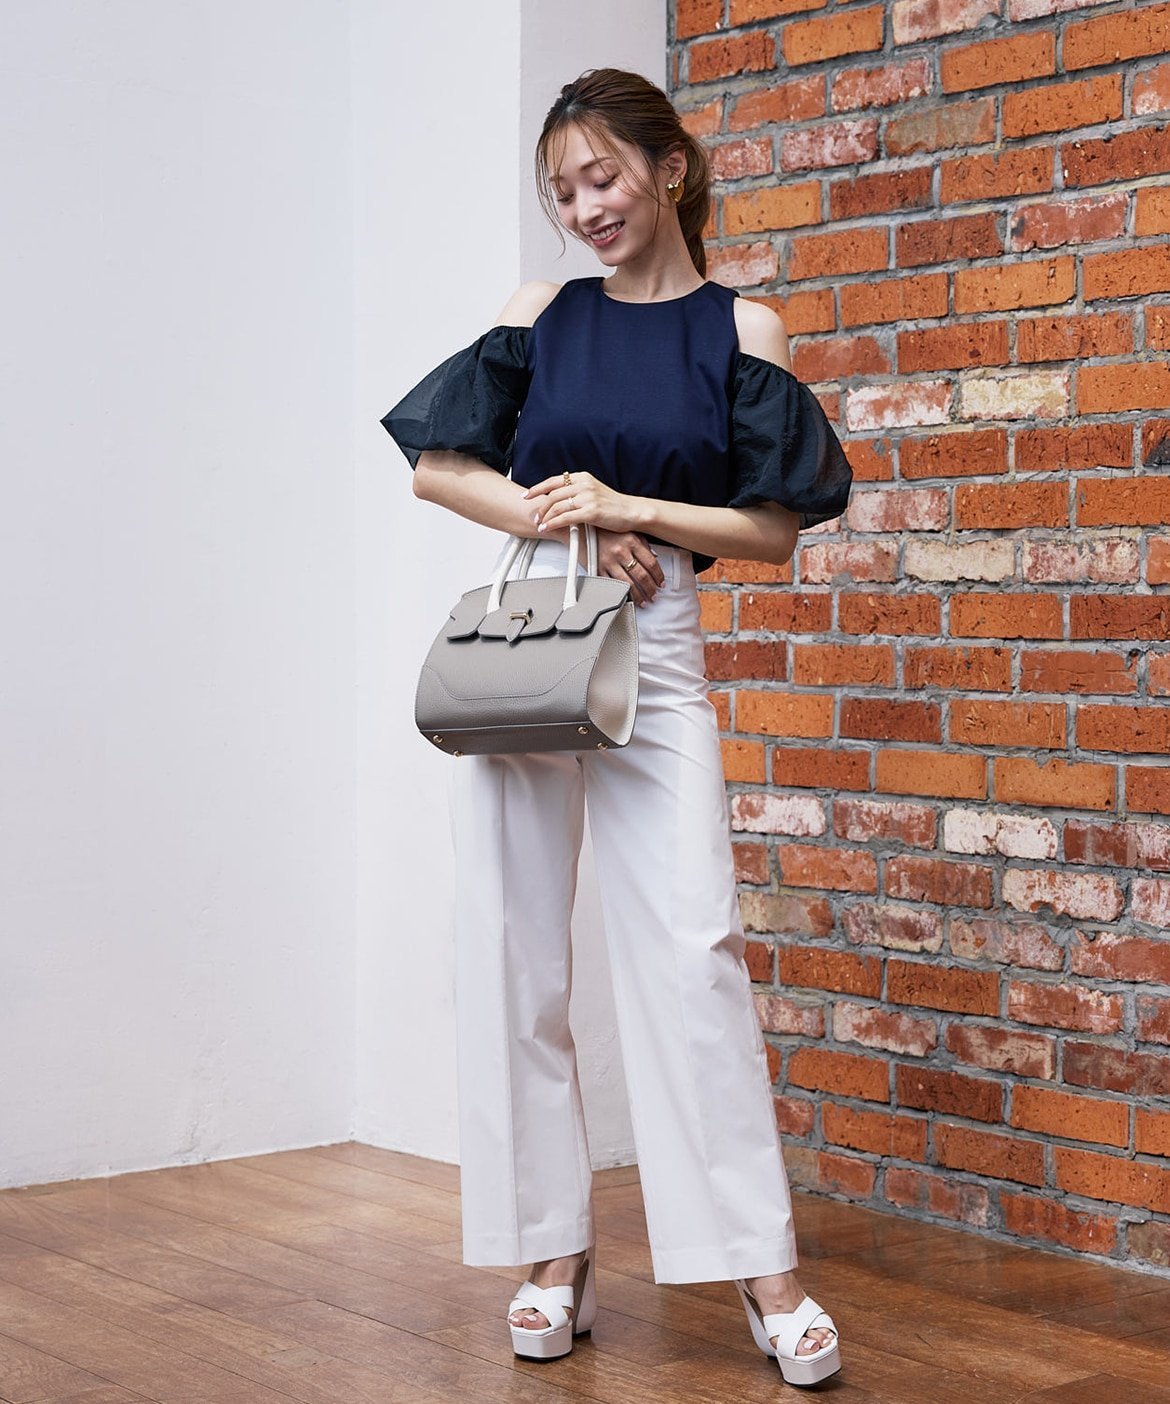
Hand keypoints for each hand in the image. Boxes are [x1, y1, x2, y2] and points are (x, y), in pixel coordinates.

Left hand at [524, 471, 643, 535]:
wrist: (632, 511)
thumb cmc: (613, 505)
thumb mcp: (593, 491)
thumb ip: (577, 491)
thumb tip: (558, 497)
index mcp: (582, 477)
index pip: (554, 480)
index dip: (538, 488)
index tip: (527, 495)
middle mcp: (584, 484)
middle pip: (552, 494)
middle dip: (540, 507)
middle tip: (535, 516)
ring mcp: (588, 497)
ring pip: (557, 506)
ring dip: (545, 517)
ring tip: (540, 524)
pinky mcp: (591, 511)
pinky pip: (565, 518)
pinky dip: (553, 524)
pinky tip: (548, 528)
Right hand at [595, 528, 664, 605]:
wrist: (583, 527)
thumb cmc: (606, 529)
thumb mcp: (628, 530)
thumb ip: (642, 543)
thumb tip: (654, 557)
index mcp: (631, 541)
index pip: (651, 563)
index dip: (658, 576)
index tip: (660, 583)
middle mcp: (621, 551)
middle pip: (641, 576)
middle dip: (650, 589)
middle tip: (654, 595)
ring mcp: (608, 561)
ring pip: (627, 584)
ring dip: (637, 596)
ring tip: (643, 601)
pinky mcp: (597, 568)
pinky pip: (611, 585)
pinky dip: (619, 594)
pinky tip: (625, 597)